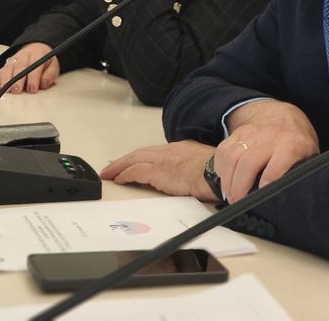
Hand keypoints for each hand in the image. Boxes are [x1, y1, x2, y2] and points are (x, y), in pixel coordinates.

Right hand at [0, 42, 59, 92]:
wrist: (36, 48)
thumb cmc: (45, 61)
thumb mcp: (53, 66)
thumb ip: (50, 75)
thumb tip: (44, 84)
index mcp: (37, 54)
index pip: (35, 66)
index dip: (33, 78)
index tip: (32, 89)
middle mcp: (24, 55)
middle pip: (20, 67)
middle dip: (17, 80)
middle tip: (17, 91)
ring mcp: (14, 59)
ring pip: (9, 68)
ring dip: (6, 80)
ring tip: (7, 90)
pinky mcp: (7, 64)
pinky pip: (1, 71)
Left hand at [100, 140, 216, 201]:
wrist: (219, 174)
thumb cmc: (217, 174)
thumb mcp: (203, 168)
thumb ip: (192, 170)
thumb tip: (189, 179)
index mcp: (180, 149)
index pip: (154, 152)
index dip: (141, 157)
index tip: (133, 162)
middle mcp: (169, 151)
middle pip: (140, 153)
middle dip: (124, 160)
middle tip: (112, 167)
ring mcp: (163, 159)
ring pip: (134, 159)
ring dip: (119, 167)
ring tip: (109, 174)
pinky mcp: (158, 171)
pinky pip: (135, 171)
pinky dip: (125, 175)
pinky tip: (119, 180)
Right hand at [216, 100, 319, 202]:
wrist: (284, 115)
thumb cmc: (297, 141)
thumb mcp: (309, 154)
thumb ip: (300, 171)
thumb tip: (294, 195)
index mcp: (292, 145)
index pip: (278, 163)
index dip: (268, 181)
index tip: (260, 196)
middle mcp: (270, 138)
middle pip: (249, 162)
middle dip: (240, 186)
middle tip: (238, 202)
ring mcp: (252, 133)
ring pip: (232, 156)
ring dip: (227, 180)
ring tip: (230, 195)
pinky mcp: (238, 132)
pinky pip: (223, 150)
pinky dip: (220, 168)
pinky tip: (224, 179)